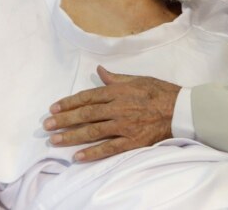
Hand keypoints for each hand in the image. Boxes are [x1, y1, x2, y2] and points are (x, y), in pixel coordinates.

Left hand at [43, 66, 180, 161]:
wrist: (180, 109)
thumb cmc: (159, 91)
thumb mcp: (137, 79)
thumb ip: (116, 78)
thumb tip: (99, 71)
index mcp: (119, 91)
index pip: (88, 96)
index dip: (69, 102)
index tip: (54, 107)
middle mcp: (118, 107)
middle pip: (86, 114)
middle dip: (64, 119)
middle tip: (47, 125)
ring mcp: (124, 125)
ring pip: (93, 131)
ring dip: (72, 136)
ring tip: (55, 140)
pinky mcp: (132, 141)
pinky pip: (109, 148)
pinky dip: (92, 153)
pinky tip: (77, 156)